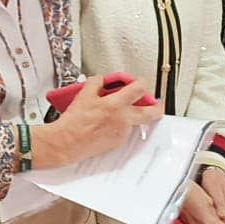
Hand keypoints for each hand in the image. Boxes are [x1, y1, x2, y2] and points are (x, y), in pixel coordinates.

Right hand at [36, 74, 161, 165]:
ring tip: (123, 113)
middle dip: (157, 107)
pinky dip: (121, 126)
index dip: (141, 83)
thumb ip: (95, 83)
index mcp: (115, 104)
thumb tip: (101, 80)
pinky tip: (109, 124)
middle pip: (150, 112)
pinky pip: (125, 132)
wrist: (67, 142)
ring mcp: (122, 133)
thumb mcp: (83, 94)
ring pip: (136, 122)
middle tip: (157, 105)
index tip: (140, 83)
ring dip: (134, 116)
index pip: (138, 89)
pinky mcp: (117, 143)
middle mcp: (123, 120)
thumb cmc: (73, 122)